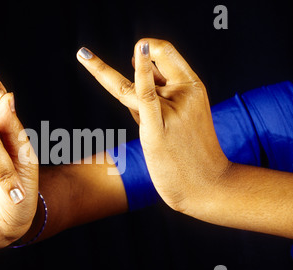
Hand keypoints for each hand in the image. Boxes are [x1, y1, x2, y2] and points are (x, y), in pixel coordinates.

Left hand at [77, 38, 230, 211]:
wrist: (210, 187)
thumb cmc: (191, 153)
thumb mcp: (183, 114)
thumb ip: (160, 90)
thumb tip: (136, 64)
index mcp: (193, 87)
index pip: (165, 51)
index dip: (147, 49)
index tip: (136, 56)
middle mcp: (184, 94)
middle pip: (147, 64)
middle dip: (137, 64)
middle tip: (145, 101)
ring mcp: (173, 111)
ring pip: (133, 86)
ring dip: (100, 68)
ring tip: (92, 65)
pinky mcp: (158, 130)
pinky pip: (146, 94)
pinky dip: (142, 72)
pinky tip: (141, 49)